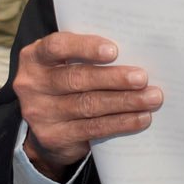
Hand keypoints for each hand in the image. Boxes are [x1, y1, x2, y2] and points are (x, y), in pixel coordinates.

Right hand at [14, 32, 159, 181]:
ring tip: (151, 98)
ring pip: (88, 105)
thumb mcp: (66, 63)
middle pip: (77, 79)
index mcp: (35, 57)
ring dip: (124, 102)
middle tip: (142, 78)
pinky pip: (92, 129)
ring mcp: (40, 113)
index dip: (85, 47)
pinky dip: (120, 123)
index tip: (114, 51)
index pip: (57, 46)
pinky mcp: (53, 137)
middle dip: (114, 78)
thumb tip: (135, 50)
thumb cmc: (66, 81)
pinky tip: (140, 118)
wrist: (45, 128)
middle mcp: (32, 84)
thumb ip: (86, 55)